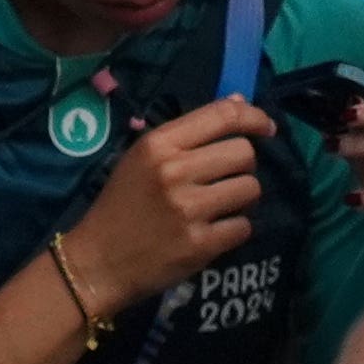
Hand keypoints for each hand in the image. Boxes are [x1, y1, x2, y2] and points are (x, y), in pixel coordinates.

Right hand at [58, 94, 264, 324]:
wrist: (98, 261)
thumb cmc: (122, 205)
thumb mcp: (143, 159)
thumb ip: (190, 132)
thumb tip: (241, 102)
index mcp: (157, 144)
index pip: (222, 116)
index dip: (254, 117)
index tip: (266, 129)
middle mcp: (174, 171)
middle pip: (244, 153)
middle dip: (242, 166)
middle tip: (223, 180)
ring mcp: (188, 208)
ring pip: (251, 188)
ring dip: (241, 199)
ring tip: (217, 208)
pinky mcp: (200, 243)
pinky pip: (244, 226)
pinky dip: (233, 230)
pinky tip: (210, 233)